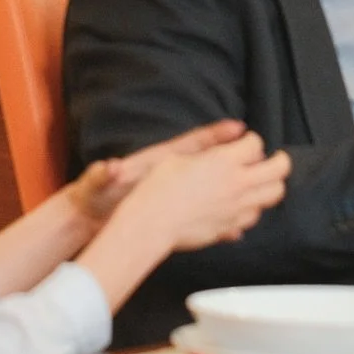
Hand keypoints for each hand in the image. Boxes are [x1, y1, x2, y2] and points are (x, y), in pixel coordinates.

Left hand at [68, 120, 247, 225]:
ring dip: (235, 185)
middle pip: (210, 161)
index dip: (215, 135)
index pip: (190, 144)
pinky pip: (204, 207)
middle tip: (263, 154)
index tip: (238, 129)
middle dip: (237, 158)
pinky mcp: (174, 206)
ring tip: (263, 188)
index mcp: (155, 160)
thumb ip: (105, 174)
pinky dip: (221, 214)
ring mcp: (176, 188)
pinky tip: (241, 225)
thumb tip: (109, 170)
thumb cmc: (95, 194)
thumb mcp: (100, 183)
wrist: (90, 212)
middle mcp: (171, 172)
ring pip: (213, 184)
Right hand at [127, 130, 289, 251]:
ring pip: (272, 195)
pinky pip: (253, 216)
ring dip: (270, 185)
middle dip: (280, 161)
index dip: (252, 140)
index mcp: (224, 161)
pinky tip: (243, 204)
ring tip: (261, 181)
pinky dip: (254, 207)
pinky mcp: (229, 227)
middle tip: (275, 159)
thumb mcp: (179, 153)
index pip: (255, 144)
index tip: (246, 142)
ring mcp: (236, 208)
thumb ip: (210, 141)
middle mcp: (237, 184)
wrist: (151, 223)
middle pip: (278, 170)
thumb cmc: (158, 185)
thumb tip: (236, 129)